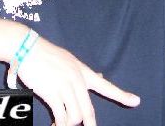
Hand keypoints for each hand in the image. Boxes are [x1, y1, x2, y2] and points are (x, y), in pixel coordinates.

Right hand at [17, 36, 139, 125]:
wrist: (28, 47)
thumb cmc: (47, 54)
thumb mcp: (69, 60)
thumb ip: (83, 71)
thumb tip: (100, 75)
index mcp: (82, 71)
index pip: (105, 85)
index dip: (121, 95)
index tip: (136, 101)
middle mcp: (77, 79)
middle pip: (89, 111)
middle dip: (89, 125)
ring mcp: (65, 86)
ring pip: (75, 116)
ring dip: (67, 125)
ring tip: (58, 125)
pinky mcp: (52, 92)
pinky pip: (61, 116)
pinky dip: (59, 125)